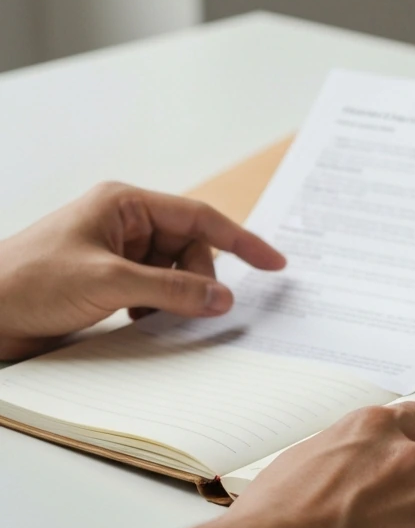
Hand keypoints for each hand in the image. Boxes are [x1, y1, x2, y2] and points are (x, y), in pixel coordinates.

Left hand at [0, 182, 285, 359]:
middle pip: (192, 250)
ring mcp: (117, 255)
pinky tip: (144, 322)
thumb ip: (172, 289)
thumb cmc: (25, 282)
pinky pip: (157, 293)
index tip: (274, 264)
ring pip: (177, 275)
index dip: (241, 241)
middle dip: (199, 280)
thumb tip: (222, 298)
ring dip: (177, 298)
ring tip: (156, 317)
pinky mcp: (109, 284)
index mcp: (124, 205)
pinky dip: (161, 309)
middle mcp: (124, 225)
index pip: (200, 218)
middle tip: (197, 309)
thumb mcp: (107, 283)